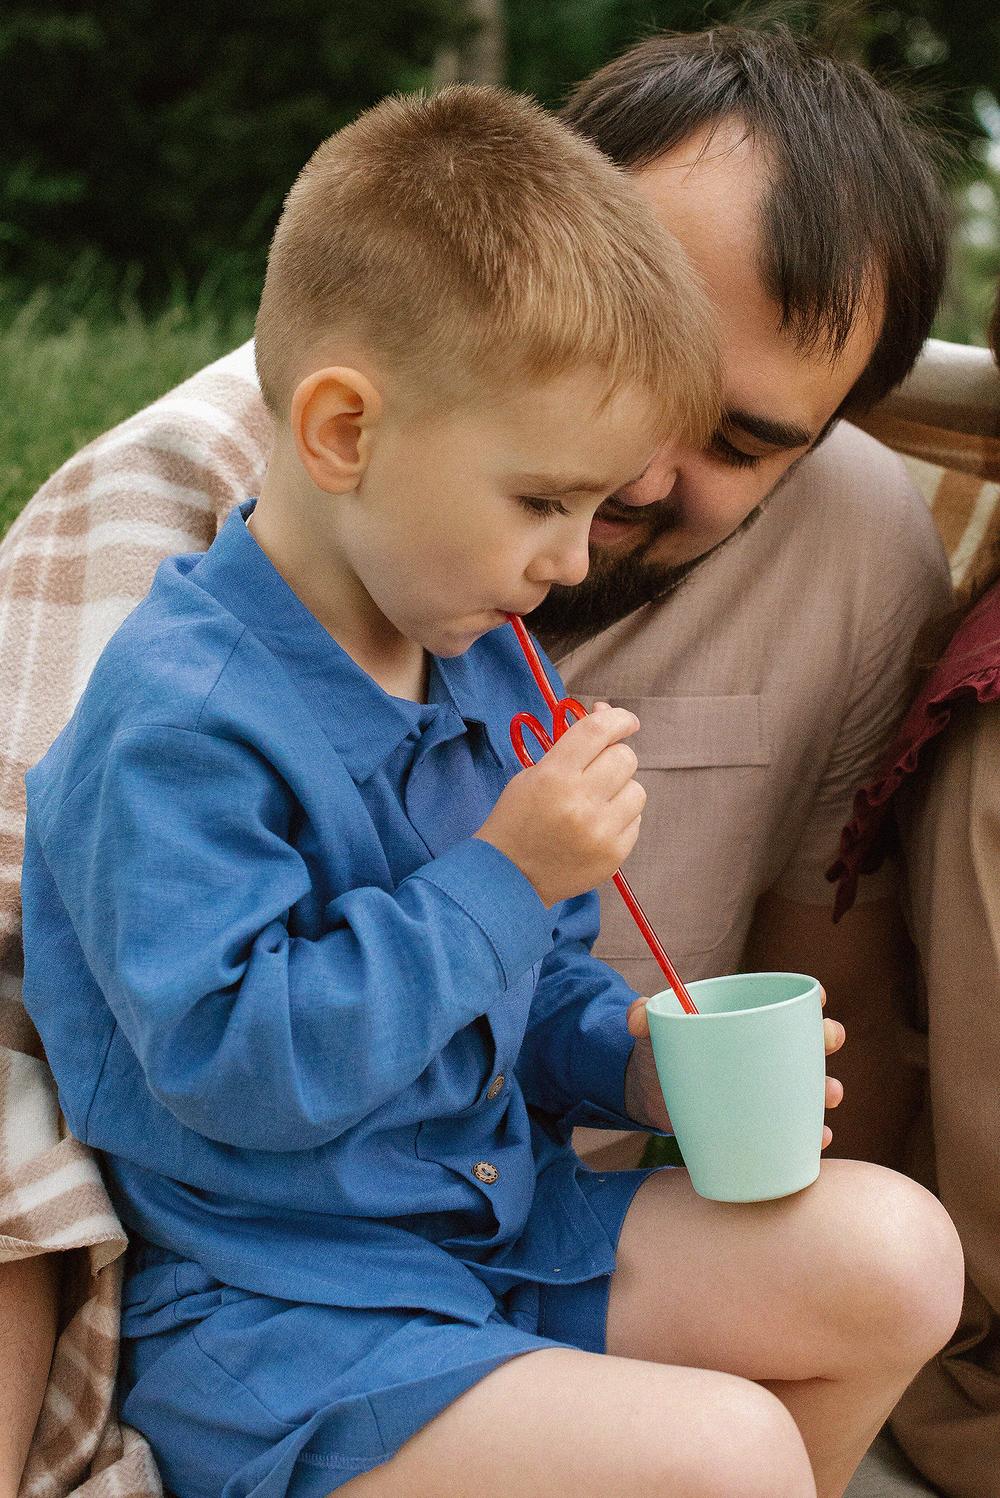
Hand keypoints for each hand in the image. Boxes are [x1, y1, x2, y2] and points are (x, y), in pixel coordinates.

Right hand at [476, 703, 643, 906]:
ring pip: (637, 789)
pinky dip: (621, 818)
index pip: (597, 731)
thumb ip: (571, 746)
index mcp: (554, 776)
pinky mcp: (614, 855)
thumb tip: (607, 714)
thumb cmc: (518, 820)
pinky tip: (597, 826)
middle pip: (625, 758)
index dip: (619, 718)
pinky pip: (636, 820)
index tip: (626, 720)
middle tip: (598, 769)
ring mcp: (601, 831)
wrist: (509, 877)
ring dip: (620, 790)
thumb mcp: (533, 775)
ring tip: (596, 803)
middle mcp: (580, 802)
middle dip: (614, 757)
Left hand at [623, 988, 845, 1147]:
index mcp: (748, 1021)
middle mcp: (768, 1051)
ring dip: (827, 1089)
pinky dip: (812, 1133)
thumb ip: (642, 1016)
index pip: (787, 1004)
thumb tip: (638, 1016)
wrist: (653, 1095)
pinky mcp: (764, 1120)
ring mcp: (770, 1087)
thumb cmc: (663, 1052)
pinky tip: (819, 1139)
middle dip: (827, 1038)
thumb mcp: (654, 1032)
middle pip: (810, 1039)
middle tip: (827, 1045)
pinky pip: (797, 1126)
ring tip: (829, 1096)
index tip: (819, 1003)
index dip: (810, 1001)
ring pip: (811, 1084)